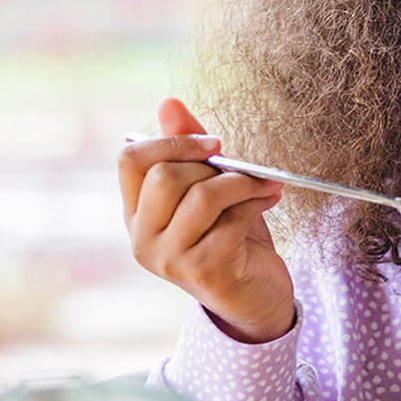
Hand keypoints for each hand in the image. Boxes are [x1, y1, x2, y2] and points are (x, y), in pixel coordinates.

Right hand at [119, 97, 294, 342]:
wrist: (257, 298)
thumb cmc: (231, 237)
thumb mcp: (209, 188)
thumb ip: (189, 150)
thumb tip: (169, 102)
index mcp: (136, 213)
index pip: (129, 160)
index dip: (170, 141)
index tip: (212, 143)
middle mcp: (142, 239)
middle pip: (164, 176)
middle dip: (211, 165)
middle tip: (244, 169)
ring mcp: (169, 259)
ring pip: (200, 197)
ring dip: (241, 183)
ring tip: (264, 184)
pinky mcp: (203, 272)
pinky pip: (230, 221)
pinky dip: (256, 203)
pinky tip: (271, 200)